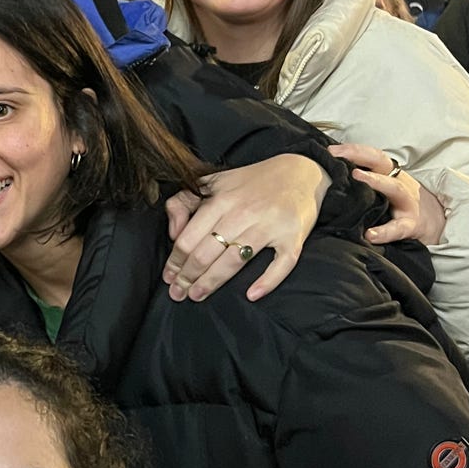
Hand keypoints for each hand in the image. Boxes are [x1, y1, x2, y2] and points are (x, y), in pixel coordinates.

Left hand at [163, 153, 325, 302]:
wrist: (300, 172)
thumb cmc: (252, 182)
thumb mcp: (214, 182)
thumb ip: (185, 201)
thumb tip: (173, 232)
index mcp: (221, 199)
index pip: (189, 237)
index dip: (175, 261)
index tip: (168, 277)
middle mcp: (243, 213)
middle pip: (206, 252)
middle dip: (188, 276)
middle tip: (178, 293)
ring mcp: (270, 226)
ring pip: (233, 261)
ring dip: (212, 282)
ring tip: (197, 295)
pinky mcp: (293, 238)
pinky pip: (280, 265)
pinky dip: (267, 282)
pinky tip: (251, 295)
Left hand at [328, 143, 446, 247]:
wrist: (436, 222)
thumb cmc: (402, 203)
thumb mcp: (387, 187)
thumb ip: (367, 181)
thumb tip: (332, 178)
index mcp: (391, 174)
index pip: (371, 156)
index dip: (353, 150)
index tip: (330, 150)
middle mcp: (399, 183)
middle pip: (381, 162)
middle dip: (359, 155)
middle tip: (337, 155)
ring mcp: (407, 204)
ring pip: (394, 188)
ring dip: (375, 181)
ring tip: (356, 176)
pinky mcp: (411, 225)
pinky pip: (398, 228)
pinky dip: (384, 232)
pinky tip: (370, 235)